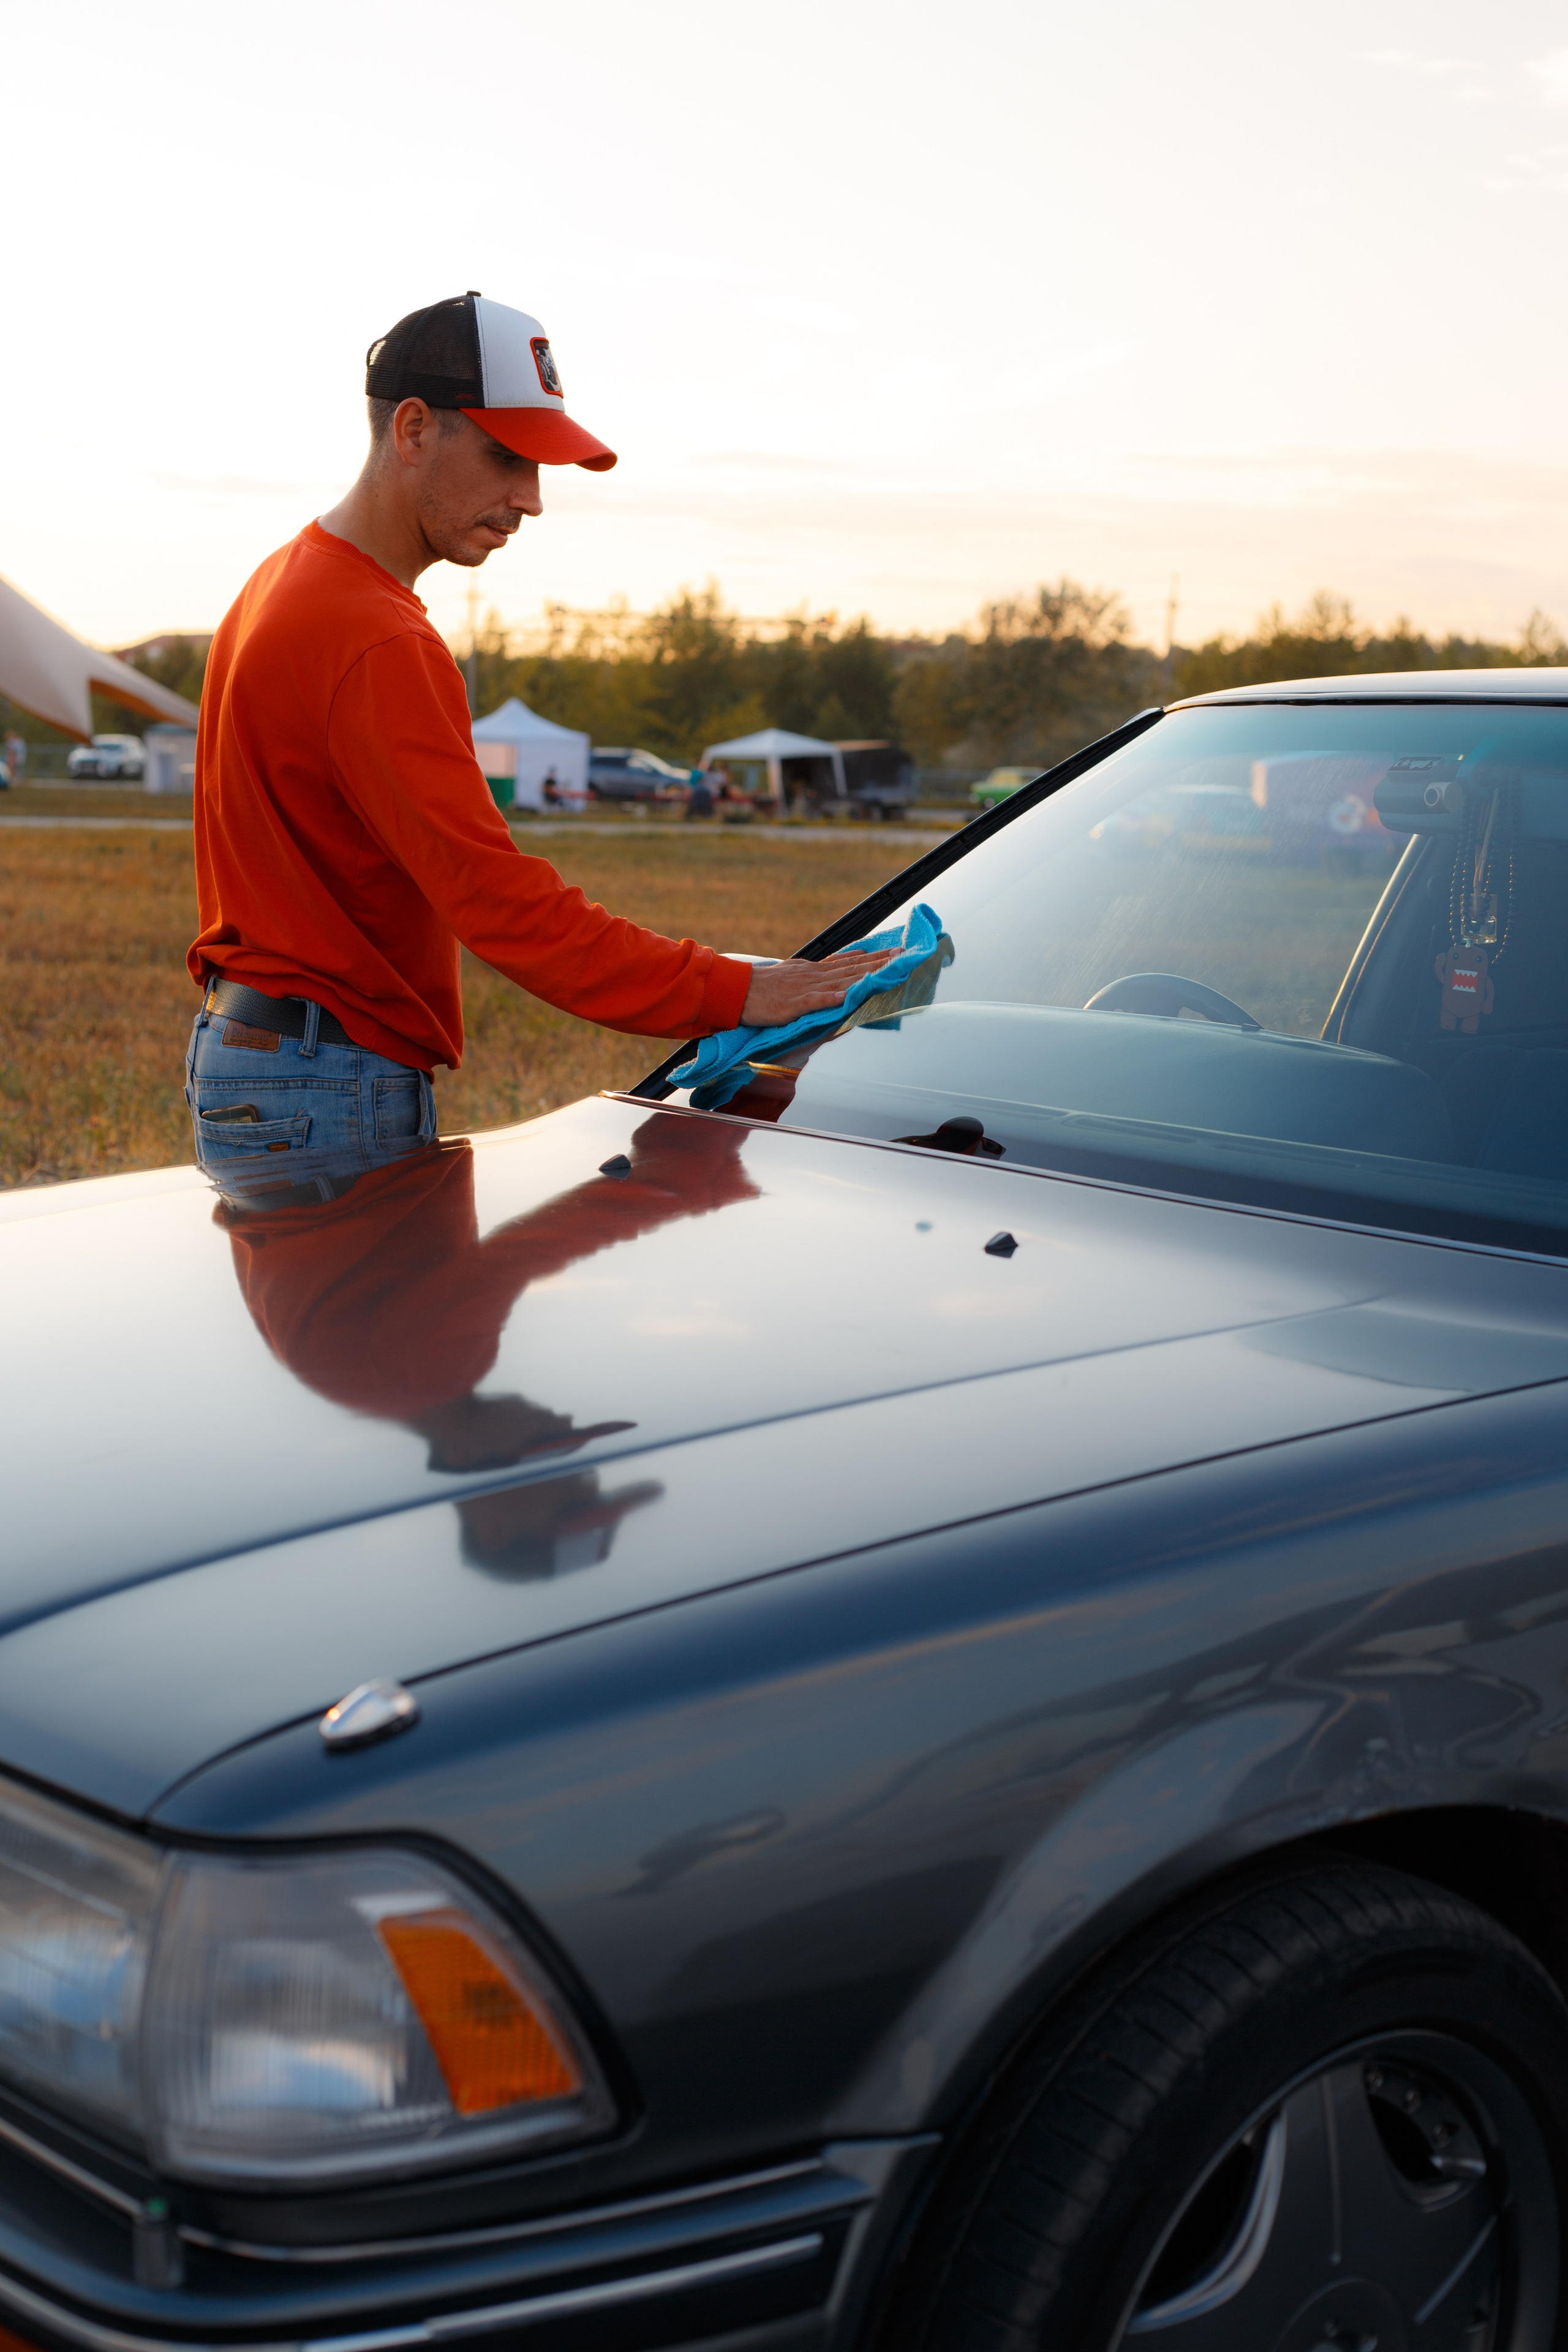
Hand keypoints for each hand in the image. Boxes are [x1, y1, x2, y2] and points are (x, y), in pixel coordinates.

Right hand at [739, 948, 895, 1028]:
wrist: (737, 990)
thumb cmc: (765, 986)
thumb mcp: (795, 973)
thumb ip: (820, 973)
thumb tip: (845, 970)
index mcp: (814, 970)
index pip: (849, 962)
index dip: (874, 957)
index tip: (895, 952)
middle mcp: (814, 975)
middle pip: (852, 968)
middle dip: (879, 962)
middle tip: (903, 955)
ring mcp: (805, 988)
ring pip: (841, 980)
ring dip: (865, 975)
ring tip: (887, 969)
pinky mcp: (793, 1004)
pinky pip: (816, 1000)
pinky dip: (832, 997)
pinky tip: (849, 995)